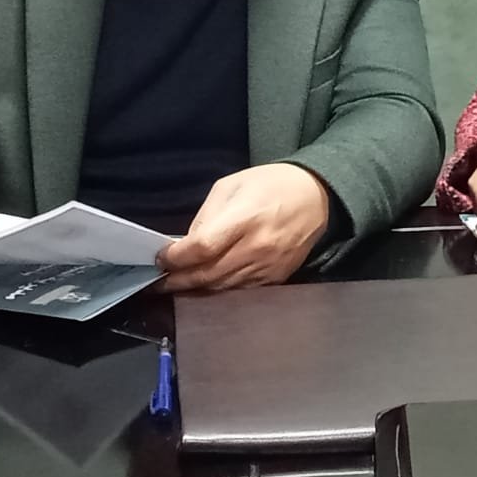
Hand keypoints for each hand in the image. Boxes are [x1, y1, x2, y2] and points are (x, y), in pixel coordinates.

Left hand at [157, 164, 331, 291]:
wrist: (316, 196)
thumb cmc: (270, 184)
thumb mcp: (232, 185)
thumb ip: (207, 215)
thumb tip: (186, 244)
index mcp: (244, 218)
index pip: (202, 247)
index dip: (176, 257)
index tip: (161, 259)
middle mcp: (256, 247)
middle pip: (208, 274)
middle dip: (179, 280)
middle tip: (160, 283)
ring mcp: (268, 266)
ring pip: (222, 288)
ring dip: (196, 289)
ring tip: (178, 286)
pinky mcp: (277, 278)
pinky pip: (241, 292)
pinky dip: (220, 290)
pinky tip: (207, 286)